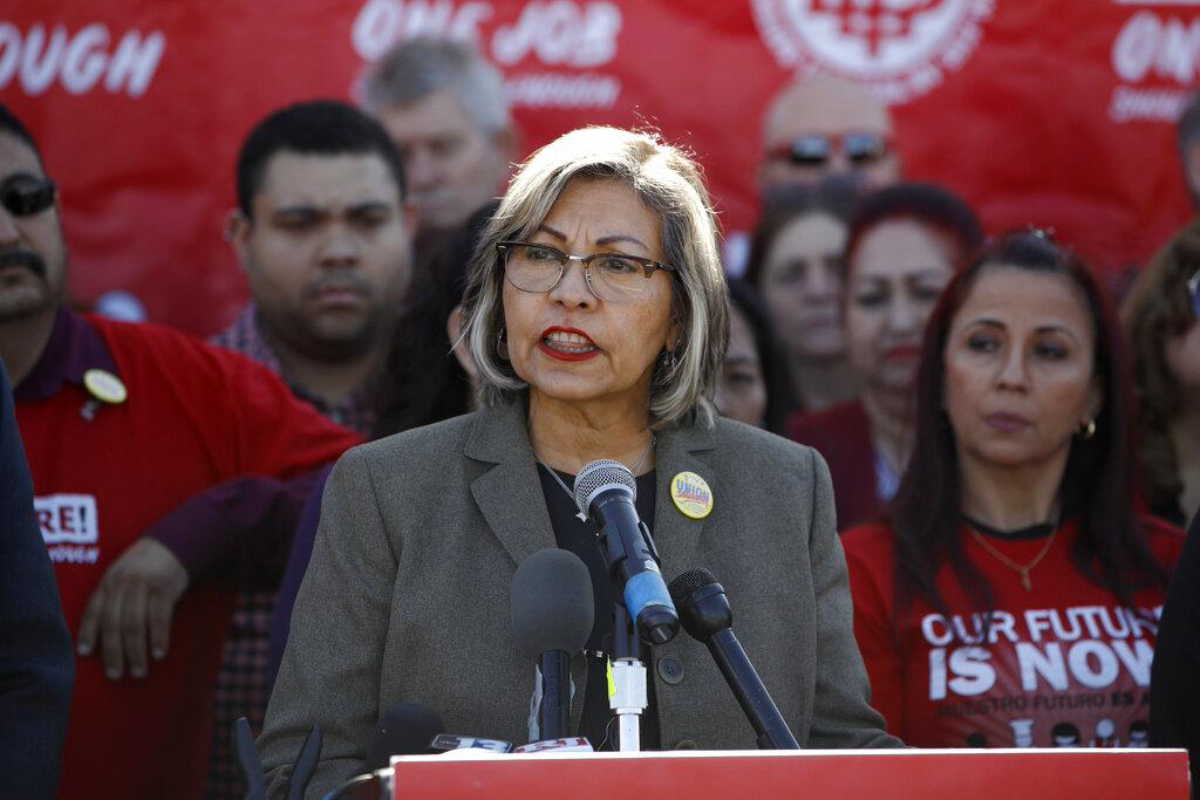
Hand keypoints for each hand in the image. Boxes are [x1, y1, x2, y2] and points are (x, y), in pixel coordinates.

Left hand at [77, 538, 189, 680]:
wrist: (172, 544)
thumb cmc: (143, 568)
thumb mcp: (120, 576)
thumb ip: (110, 599)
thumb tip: (97, 636)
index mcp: (108, 582)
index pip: (93, 610)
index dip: (87, 633)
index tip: (83, 654)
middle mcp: (123, 584)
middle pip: (113, 624)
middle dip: (113, 653)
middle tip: (115, 675)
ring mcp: (144, 586)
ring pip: (135, 624)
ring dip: (136, 652)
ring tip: (138, 671)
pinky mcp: (165, 588)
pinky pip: (159, 618)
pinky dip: (158, 638)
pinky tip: (159, 653)